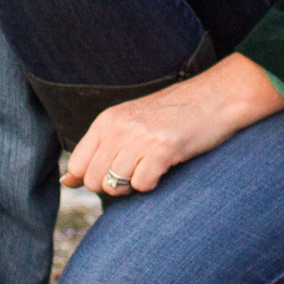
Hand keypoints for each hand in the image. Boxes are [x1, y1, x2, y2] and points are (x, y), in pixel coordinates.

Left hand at [63, 54, 283, 194]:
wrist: (217, 97)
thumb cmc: (174, 116)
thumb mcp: (128, 126)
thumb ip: (96, 151)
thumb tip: (65, 181)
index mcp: (107, 120)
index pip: (77, 165)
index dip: (94, 178)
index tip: (118, 171)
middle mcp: (118, 126)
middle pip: (92, 180)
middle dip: (113, 187)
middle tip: (138, 172)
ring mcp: (140, 136)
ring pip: (113, 184)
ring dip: (133, 186)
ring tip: (152, 168)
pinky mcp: (162, 148)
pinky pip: (141, 184)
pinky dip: (152, 185)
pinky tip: (164, 168)